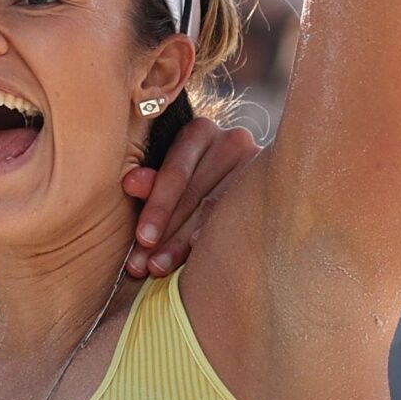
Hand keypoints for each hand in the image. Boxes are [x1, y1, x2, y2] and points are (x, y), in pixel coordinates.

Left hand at [121, 118, 262, 276]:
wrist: (250, 189)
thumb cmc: (193, 185)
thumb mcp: (171, 181)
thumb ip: (153, 184)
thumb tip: (130, 183)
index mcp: (199, 131)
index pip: (177, 172)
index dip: (157, 207)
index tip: (140, 238)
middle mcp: (231, 140)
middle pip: (195, 194)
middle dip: (165, 234)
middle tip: (143, 265)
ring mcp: (256, 163)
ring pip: (215, 209)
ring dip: (182, 243)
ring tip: (160, 268)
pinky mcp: (270, 186)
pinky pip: (241, 216)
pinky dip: (215, 235)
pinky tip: (200, 255)